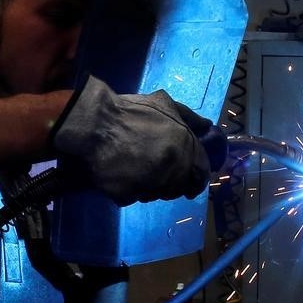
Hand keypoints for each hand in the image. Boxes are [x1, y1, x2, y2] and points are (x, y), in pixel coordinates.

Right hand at [51, 76, 211, 205]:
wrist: (95, 123)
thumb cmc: (131, 112)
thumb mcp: (165, 104)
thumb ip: (190, 118)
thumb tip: (208, 128)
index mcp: (183, 148)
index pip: (201, 173)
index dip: (197, 177)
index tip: (190, 180)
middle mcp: (170, 170)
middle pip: (178, 187)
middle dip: (171, 182)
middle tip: (157, 171)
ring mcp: (147, 185)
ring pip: (156, 195)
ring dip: (151, 187)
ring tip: (136, 169)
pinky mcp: (125, 196)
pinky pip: (132, 197)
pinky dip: (129, 189)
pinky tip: (121, 174)